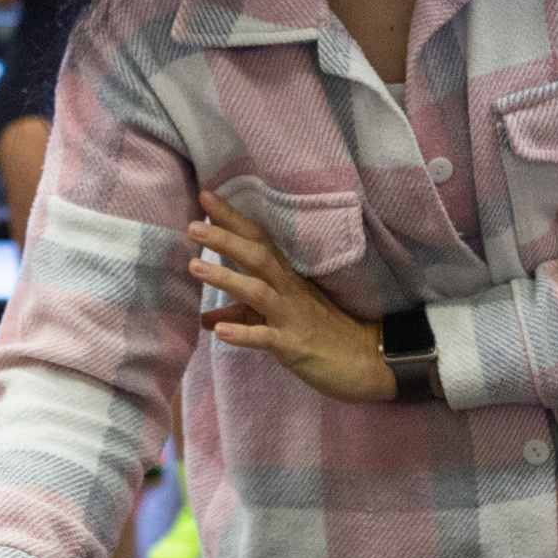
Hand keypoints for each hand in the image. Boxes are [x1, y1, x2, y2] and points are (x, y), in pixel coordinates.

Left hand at [188, 191, 392, 403]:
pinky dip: (243, 333)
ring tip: (194, 267)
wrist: (365, 359)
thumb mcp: (276, 319)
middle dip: (225, 239)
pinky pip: (266, 337)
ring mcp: (291, 315)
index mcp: (285, 277)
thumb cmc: (321, 332)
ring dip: (226, 278)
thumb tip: (205, 320)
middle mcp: (288, 289)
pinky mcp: (294, 344)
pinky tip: (218, 331)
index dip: (233, 219)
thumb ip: (241, 315)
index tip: (205, 197)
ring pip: (258, 291)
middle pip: (257, 256)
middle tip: (192, 225)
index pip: (258, 240)